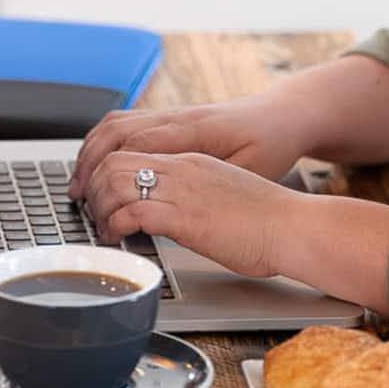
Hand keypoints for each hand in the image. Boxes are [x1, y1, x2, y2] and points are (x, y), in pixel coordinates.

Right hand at [67, 94, 311, 201]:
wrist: (284, 117)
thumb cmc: (272, 145)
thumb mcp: (252, 170)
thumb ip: (213, 182)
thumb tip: (176, 198)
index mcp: (195, 130)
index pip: (137, 143)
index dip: (109, 170)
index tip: (95, 199)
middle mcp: (178, 117)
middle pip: (116, 130)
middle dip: (89, 163)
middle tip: (76, 196)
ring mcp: (172, 114)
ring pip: (116, 123)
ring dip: (92, 152)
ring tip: (80, 184)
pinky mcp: (172, 118)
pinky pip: (127, 122)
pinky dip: (105, 143)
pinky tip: (101, 165)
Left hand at [83, 150, 305, 277]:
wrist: (295, 227)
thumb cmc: (268, 220)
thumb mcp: (222, 196)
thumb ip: (194, 197)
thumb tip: (171, 215)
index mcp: (192, 161)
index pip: (132, 149)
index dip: (106, 171)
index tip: (101, 194)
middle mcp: (183, 169)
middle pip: (114, 160)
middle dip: (94, 187)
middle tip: (93, 212)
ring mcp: (184, 190)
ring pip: (117, 181)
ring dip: (101, 207)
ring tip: (103, 227)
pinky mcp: (187, 217)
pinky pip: (134, 212)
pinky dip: (116, 225)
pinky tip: (118, 238)